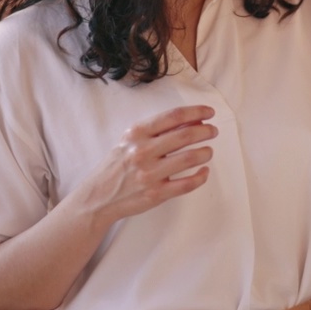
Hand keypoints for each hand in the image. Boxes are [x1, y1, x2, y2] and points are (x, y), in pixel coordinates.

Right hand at [73, 105, 216, 226]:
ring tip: (208, 151)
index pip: (173, 116)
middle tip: (213, 131)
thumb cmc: (117, 166)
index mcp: (137, 134)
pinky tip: (204, 172)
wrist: (97, 197)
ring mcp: (150, 174)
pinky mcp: (156, 194)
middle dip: (206, 131)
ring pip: (190, 159)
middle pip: (185, 136)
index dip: (196, 112)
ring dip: (205, 152)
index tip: (209, 112)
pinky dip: (201, 176)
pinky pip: (188, 184)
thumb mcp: (130, 141)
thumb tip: (192, 122)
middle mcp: (143, 151)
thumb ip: (157, 131)